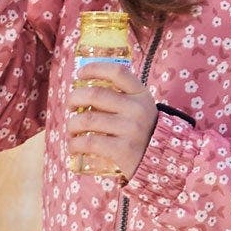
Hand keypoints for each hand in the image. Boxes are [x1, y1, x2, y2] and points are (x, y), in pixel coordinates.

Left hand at [65, 58, 157, 179]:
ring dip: (71, 124)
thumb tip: (85, 89)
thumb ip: (121, 97)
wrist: (160, 161)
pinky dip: (75, 144)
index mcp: (140, 94)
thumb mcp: (140, 109)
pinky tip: (73, 146)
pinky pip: (89, 142)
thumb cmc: (142, 132)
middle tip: (70, 106)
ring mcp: (130, 130)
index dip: (94, 68)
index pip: (117, 72)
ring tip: (72, 129)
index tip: (79, 73)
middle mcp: (137, 109)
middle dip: (74, 98)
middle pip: (95, 94)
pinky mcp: (122, 150)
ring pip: (87, 120)